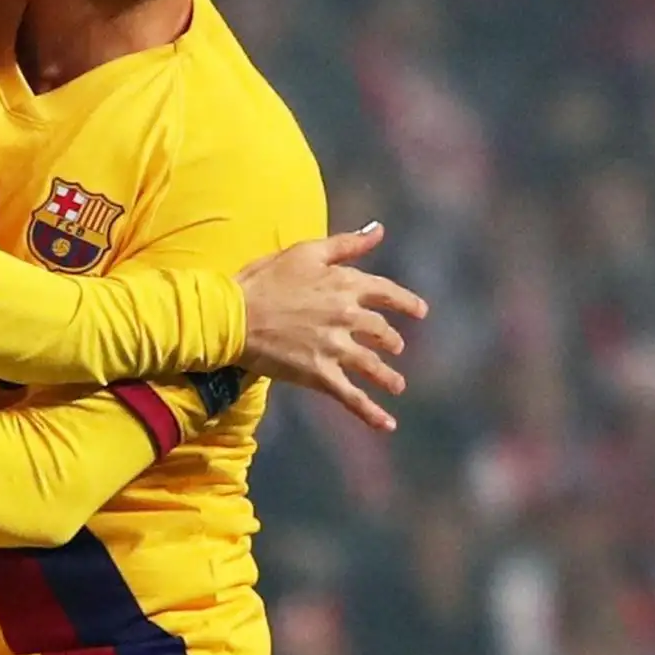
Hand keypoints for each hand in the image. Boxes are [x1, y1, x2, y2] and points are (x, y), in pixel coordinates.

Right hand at [236, 223, 426, 432]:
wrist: (233, 315)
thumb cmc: (263, 279)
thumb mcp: (304, 251)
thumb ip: (345, 244)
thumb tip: (379, 230)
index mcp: (345, 284)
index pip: (387, 292)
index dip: (407, 302)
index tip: (421, 311)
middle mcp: (347, 316)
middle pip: (381, 331)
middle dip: (391, 341)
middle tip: (395, 347)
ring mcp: (335, 347)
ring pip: (373, 365)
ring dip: (388, 377)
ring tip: (397, 385)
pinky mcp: (320, 373)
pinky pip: (352, 396)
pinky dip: (371, 412)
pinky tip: (387, 424)